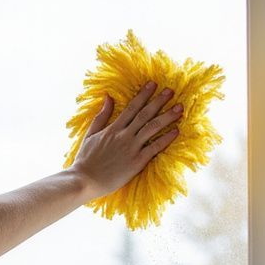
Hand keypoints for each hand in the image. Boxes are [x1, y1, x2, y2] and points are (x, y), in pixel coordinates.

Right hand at [68, 81, 182, 199]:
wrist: (85, 180)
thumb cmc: (85, 160)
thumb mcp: (90, 135)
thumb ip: (101, 116)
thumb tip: (108, 97)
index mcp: (113, 129)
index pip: (131, 107)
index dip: (143, 94)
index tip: (153, 84)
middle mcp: (124, 136)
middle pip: (145, 114)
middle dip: (159, 101)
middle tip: (171, 91)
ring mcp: (131, 148)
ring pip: (152, 128)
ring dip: (167, 116)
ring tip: (180, 108)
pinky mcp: (137, 162)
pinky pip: (155, 147)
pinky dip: (166, 139)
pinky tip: (176, 131)